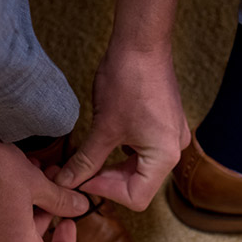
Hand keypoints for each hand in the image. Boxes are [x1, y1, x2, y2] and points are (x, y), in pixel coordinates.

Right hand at [0, 79, 88, 241]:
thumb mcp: (36, 182)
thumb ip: (61, 200)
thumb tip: (81, 208)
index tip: (68, 221)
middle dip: (45, 212)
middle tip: (51, 179)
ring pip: (10, 228)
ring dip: (26, 203)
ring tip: (31, 170)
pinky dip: (4, 204)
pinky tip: (6, 175)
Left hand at [56, 49, 190, 210]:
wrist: (141, 43)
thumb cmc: (127, 80)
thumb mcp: (103, 127)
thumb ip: (86, 161)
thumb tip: (67, 182)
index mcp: (165, 156)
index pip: (136, 197)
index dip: (104, 191)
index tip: (81, 179)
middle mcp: (174, 150)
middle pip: (138, 185)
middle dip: (106, 181)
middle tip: (78, 171)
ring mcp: (171, 137)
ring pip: (139, 169)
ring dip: (112, 168)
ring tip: (88, 157)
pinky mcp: (164, 125)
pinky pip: (143, 151)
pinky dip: (121, 153)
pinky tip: (104, 141)